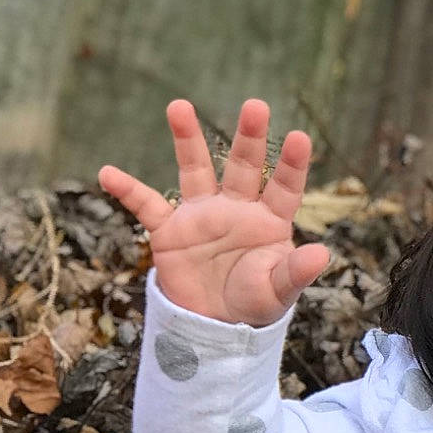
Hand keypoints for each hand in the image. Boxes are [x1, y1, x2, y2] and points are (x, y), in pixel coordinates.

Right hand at [99, 98, 329, 325]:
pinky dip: (127, 190)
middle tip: (256, 106)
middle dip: (250, 137)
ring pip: (195, 169)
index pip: (284, 188)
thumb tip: (324, 255)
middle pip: (244, 166)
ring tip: (179, 106)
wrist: (213, 327)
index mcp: (269, 222)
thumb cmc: (253, 305)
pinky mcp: (170, 230)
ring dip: (188, 140)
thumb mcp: (277, 291)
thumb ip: (296, 272)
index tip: (301, 138)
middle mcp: (236, 209)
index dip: (292, 165)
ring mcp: (201, 215)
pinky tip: (108, 173)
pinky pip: (146, 205)